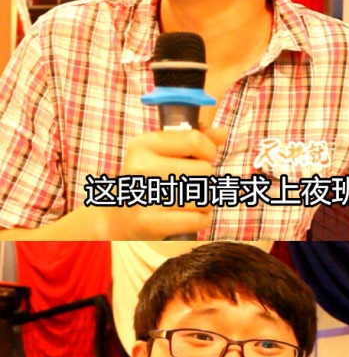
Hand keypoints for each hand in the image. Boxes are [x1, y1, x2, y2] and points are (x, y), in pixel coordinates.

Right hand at [100, 124, 226, 238]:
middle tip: (198, 184)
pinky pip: (196, 219)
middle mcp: (141, 168)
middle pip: (204, 170)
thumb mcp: (163, 152)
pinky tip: (193, 216)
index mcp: (143, 144)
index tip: (205, 158)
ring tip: (196, 201)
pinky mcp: (150, 223)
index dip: (209, 150)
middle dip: (208, 179)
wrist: (119, 218)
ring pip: (203, 196)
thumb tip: (222, 133)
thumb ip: (193, 139)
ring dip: (207, 201)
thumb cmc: (149, 179)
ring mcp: (144, 196)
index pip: (194, 140)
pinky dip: (202, 219)